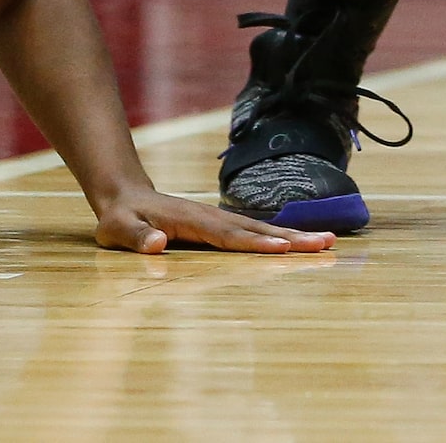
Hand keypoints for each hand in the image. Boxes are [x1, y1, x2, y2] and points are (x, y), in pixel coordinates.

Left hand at [92, 185, 334, 254]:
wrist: (125, 195)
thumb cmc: (120, 218)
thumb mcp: (117, 230)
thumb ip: (137, 238)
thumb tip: (157, 244)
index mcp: (191, 221)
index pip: (228, 236)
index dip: (255, 243)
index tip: (284, 249)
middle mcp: (212, 217)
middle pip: (257, 230)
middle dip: (292, 238)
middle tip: (327, 243)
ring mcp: (219, 219)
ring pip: (261, 229)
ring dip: (294, 236)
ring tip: (328, 242)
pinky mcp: (221, 225)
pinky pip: (255, 232)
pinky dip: (280, 237)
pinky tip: (300, 244)